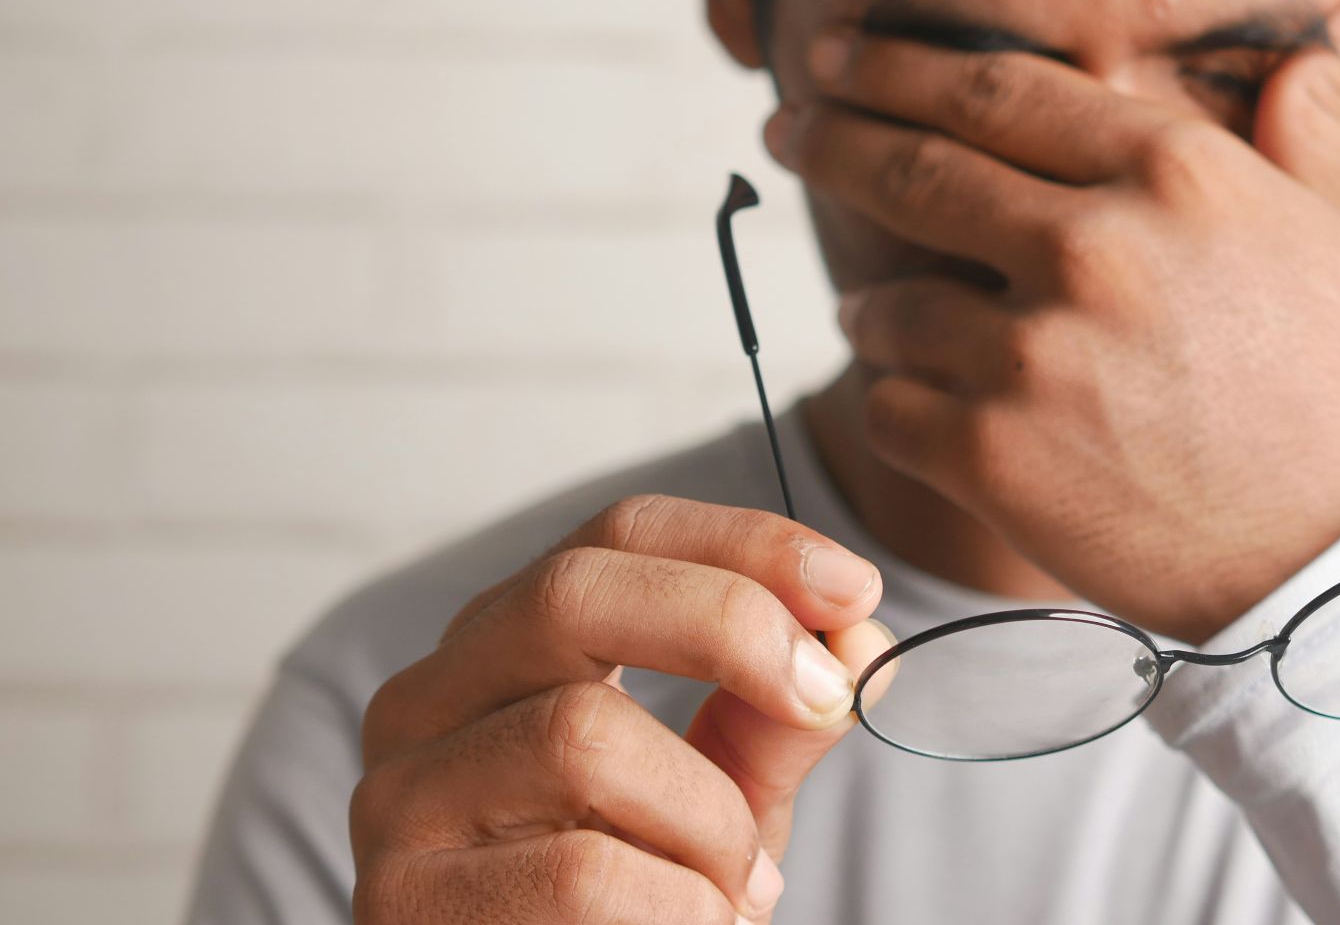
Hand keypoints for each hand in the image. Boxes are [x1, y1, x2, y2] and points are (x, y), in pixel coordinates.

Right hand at [350, 495, 892, 923]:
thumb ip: (777, 722)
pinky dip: (682, 908)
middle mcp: (428, 700)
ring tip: (736, 890)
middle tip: (824, 698)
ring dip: (709, 820)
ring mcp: (398, 797)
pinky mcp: (401, 899)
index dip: (745, 544)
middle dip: (728, 625)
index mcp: (507, 649)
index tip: (854, 589)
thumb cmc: (639, 911)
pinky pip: (583, 872)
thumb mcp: (721, 803)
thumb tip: (858, 640)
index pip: (618, 535)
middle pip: (572, 591)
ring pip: (580, 735)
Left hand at [766, 0, 1339, 642]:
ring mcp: (1034, 355)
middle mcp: (1092, 246)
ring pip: (888, 306)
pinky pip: (889, 409)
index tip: (839, 58)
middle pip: (914, 171)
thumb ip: (1317, 115)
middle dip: (831, 141)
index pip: (997, 90)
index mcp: (1173, 172)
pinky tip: (917, 408)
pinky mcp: (993, 458)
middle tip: (787, 127)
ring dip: (871, 308)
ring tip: (875, 317)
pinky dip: (893, 404)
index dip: (898, 67)